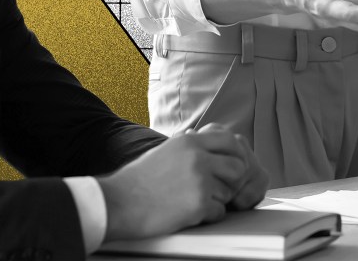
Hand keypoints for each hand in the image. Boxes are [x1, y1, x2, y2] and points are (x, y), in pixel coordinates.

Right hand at [99, 128, 266, 240]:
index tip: (228, 167)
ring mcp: (199, 180)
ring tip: (194, 201)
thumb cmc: (139, 180)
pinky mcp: (198, 204)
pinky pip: (219, 212)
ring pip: (229, 192)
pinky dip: (208, 216)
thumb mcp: (166, 150)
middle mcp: (197, 157)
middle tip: (216, 189)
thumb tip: (207, 141)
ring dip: (217, 200)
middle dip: (230, 181)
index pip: (229, 140)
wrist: (120, 202)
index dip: (233, 155)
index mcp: (189, 141)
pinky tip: (189, 213)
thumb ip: (190, 145)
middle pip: (237, 167)